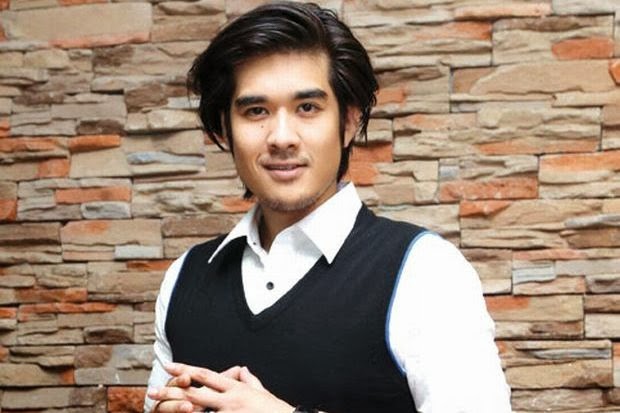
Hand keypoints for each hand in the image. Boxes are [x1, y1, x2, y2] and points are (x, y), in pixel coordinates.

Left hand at [148, 362, 293, 412]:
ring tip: (160, 410)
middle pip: (195, 393)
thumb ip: (249, 381)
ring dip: (177, 411)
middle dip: (171, 391)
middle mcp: (230, 399)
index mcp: (236, 388)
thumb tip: (241, 370)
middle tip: (152, 392)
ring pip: (198, 411)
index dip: (186, 370)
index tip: (169, 366)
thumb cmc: (276, 410)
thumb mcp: (262, 392)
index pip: (206, 375)